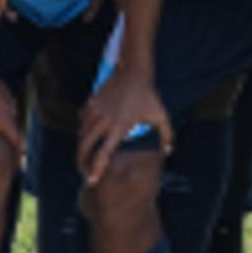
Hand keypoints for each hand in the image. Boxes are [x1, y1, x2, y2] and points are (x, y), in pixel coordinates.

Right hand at [77, 68, 170, 186]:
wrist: (134, 72)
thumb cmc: (149, 96)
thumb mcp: (161, 116)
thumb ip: (167, 135)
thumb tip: (170, 151)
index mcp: (120, 127)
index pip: (103, 154)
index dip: (96, 169)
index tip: (92, 180)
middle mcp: (105, 120)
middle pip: (85, 145)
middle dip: (81, 160)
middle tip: (83, 170)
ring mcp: (97, 110)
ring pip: (82, 133)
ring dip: (82, 145)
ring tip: (84, 155)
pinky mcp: (92, 102)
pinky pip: (82, 119)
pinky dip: (82, 128)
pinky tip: (86, 134)